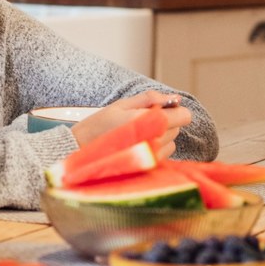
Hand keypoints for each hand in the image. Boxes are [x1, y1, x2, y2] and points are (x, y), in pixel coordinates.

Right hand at [72, 90, 192, 159]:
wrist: (79, 152)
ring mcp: (153, 156)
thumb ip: (150, 98)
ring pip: (172, 141)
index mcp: (152, 121)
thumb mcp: (122, 104)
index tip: (159, 110)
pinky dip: (155, 149)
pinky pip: (164, 155)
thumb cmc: (99, 126)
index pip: (185, 116)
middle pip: (177, 128)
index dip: (175, 110)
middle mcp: (156, 140)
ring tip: (136, 135)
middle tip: (139, 122)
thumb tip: (175, 98)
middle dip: (164, 122)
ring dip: (160, 136)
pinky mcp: (148, 168)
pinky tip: (136, 147)